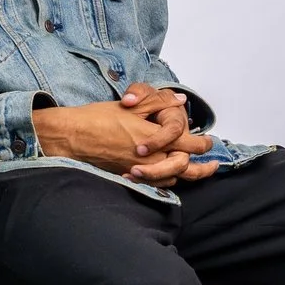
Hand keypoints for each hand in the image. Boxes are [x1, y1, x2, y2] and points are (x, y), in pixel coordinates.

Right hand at [36, 93, 217, 187]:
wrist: (72, 138)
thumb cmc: (98, 119)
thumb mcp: (132, 105)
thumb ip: (158, 103)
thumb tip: (180, 100)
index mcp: (154, 138)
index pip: (189, 144)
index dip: (203, 144)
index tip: (209, 143)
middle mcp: (150, 158)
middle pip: (187, 169)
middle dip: (204, 168)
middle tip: (213, 165)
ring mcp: (140, 171)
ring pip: (173, 179)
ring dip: (187, 176)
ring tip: (198, 173)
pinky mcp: (129, 177)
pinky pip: (156, 183)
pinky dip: (168, 180)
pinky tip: (171, 175)